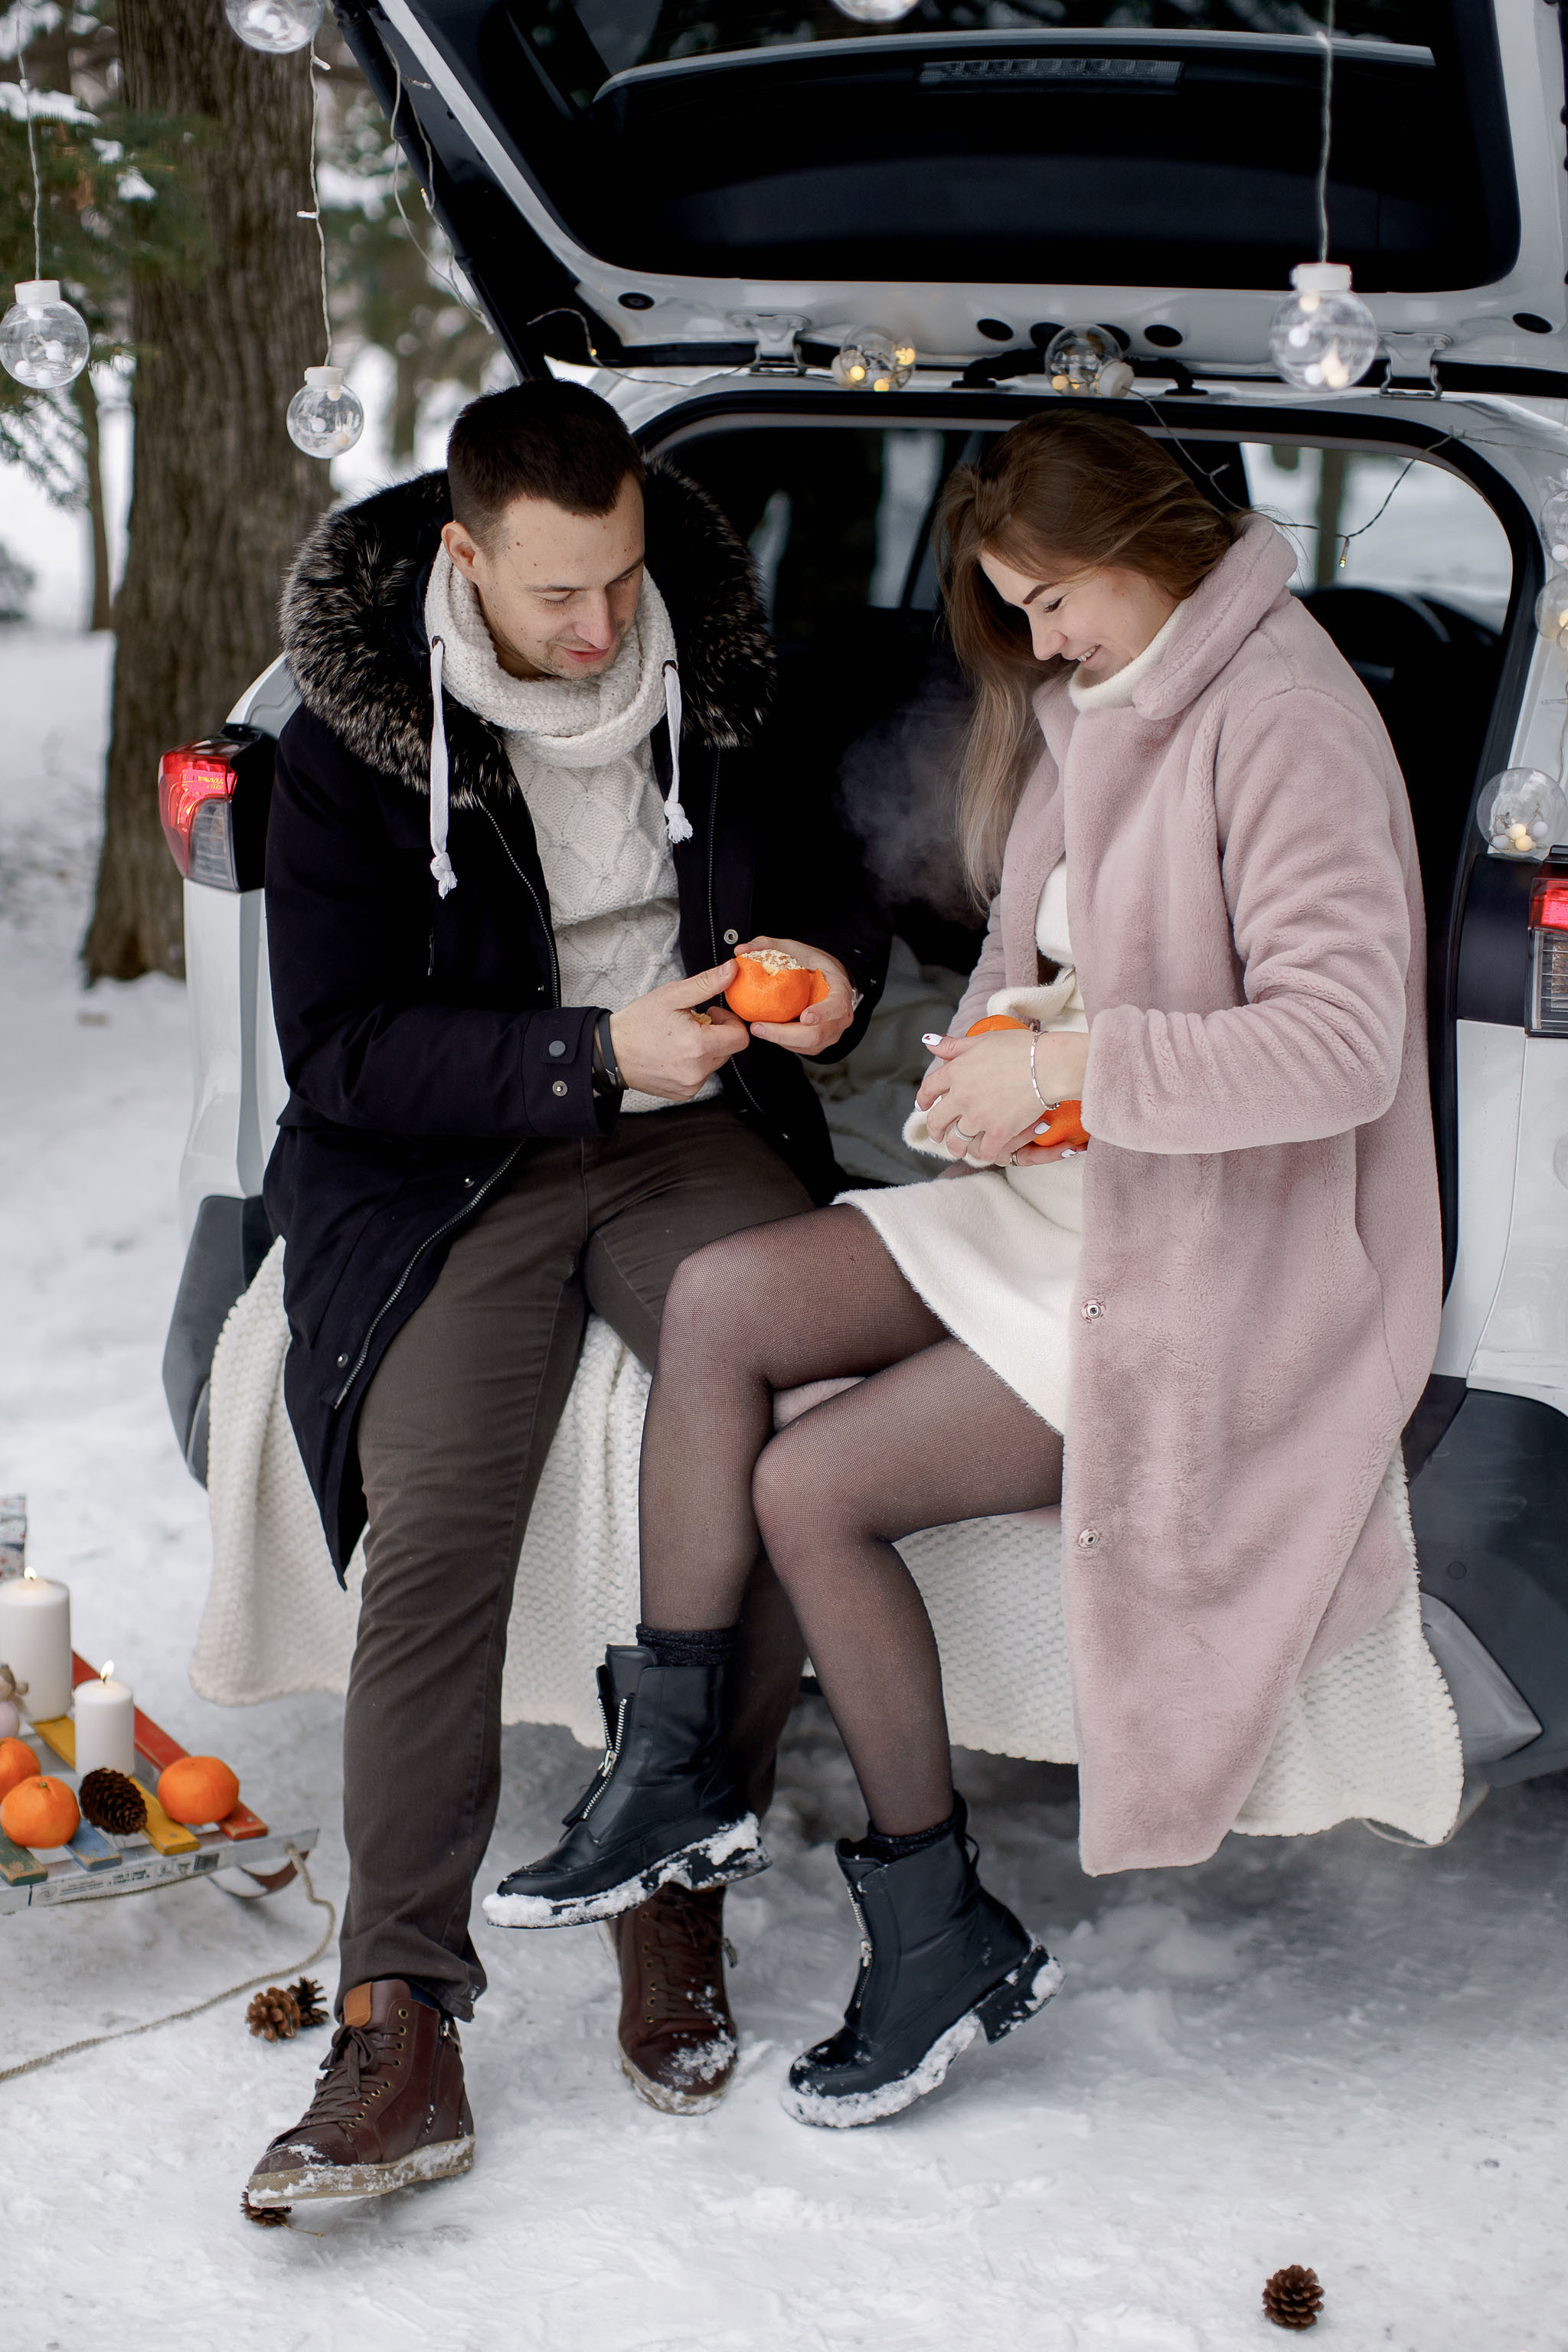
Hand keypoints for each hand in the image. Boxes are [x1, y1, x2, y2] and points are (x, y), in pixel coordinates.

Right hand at [609, 963, 749, 1100]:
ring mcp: (690, 1085)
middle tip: (692, 1022)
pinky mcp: (683, 1093)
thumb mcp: (672, 996)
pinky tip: (675, 1052)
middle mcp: (697, 1070)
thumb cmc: (637, 1024)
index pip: (740, 1037)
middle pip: (729, 1049)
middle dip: (716, 1033)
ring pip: (715, 1062)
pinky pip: (701, 1075)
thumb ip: (706, 983)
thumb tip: (731, 971)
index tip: (712, 1013)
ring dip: (705, 1048)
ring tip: (680, 1037)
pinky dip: (694, 1063)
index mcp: (698, 1046)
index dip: (730, 1021)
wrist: (610, 1052)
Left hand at [733, 937, 855, 1056]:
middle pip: (817, 1034)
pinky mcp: (818, 1043)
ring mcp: (830, 1033)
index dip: (823, 1013)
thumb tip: (741, 949)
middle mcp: (840, 1017)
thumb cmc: (812, 965)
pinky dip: (782, 1041)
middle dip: (785, 1034)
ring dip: (779, 1039)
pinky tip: (768, 1030)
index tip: (805, 1017)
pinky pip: (800, 1048)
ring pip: (807, 1045)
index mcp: (840, 991)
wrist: (825, 980)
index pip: (837, 1006)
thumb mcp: (793, 949)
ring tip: (758, 1028)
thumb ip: (768, 946)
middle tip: (759, 1027)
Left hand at [916, 1027, 1090, 1163]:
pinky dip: (984, 1153)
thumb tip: (928, 1042)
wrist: (1048, 1065)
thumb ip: (954, 1045)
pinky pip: (984, 1152)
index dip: (922, 1099)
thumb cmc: (1020, 1048)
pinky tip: (986, 1151)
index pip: (929, 1088)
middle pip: (936, 1121)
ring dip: (956, 1147)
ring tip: (959, 1148)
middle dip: (934, 1130)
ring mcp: (978, 1116)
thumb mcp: (983, 1040)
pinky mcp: (998, 1132)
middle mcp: (962, 1096)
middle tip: (937, 1135)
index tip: (922, 1106)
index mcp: (956, 1071)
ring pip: (957, 1141)